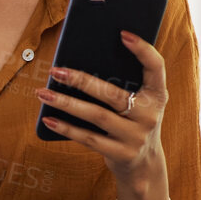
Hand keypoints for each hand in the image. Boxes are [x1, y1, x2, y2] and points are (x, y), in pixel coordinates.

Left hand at [36, 31, 168, 195]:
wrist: (144, 166)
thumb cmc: (133, 122)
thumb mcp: (139, 103)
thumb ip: (123, 84)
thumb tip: (79, 63)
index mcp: (157, 95)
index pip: (156, 67)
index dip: (142, 50)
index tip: (122, 34)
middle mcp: (150, 115)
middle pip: (113, 94)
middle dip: (81, 80)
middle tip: (55, 70)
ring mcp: (136, 137)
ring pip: (97, 116)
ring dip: (66, 104)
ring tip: (43, 93)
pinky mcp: (121, 154)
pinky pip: (89, 139)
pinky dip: (67, 128)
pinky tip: (48, 119)